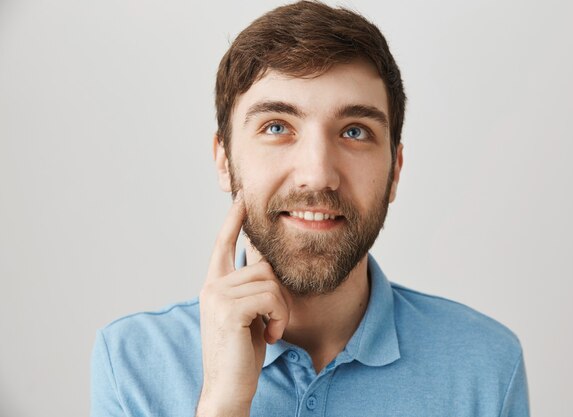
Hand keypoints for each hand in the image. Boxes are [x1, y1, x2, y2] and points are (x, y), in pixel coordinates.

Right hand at [195, 194, 290, 416]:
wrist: (229, 387)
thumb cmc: (242, 352)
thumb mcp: (247, 313)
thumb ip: (251, 287)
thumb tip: (266, 263)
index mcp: (215, 284)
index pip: (223, 243)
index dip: (233, 219)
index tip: (242, 197)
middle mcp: (212, 285)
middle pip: (264, 266)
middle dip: (279, 295)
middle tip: (273, 321)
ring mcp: (217, 296)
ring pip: (271, 282)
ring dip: (281, 309)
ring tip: (270, 330)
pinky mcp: (229, 309)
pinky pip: (271, 297)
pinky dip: (279, 318)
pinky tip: (271, 336)